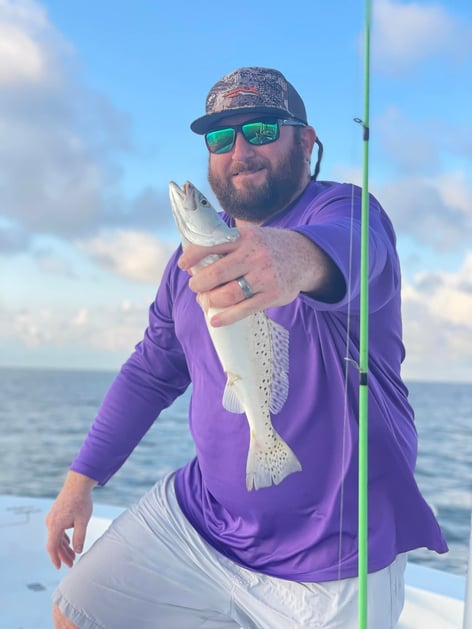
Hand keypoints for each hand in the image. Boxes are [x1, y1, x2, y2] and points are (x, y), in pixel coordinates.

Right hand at [45, 471, 95, 568]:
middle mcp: (50, 522)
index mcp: (55, 525)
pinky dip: (63, 539)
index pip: (52, 547)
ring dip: (64, 547)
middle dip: (62, 555)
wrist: (78, 484)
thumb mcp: (83, 521)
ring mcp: (52, 518)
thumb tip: (78, 551)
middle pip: (54, 544)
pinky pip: (57, 531)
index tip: (59, 567)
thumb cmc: (81, 501)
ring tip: (73, 556)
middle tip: (71, 564)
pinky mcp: (56, 514)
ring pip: (56, 537)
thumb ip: (79, 537)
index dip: (55, 559)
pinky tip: (70, 543)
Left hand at [178, 226, 342, 325]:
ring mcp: (264, 276)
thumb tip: (195, 264)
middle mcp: (254, 255)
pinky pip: (244, 310)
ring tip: (205, 300)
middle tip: (196, 287)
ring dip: (210, 300)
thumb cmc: (267, 248)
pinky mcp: (272, 295)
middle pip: (216, 274)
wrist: (303, 257)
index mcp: (245, 238)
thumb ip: (227, 245)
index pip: (212, 245)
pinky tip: (215, 319)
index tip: (183, 266)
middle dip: (199, 284)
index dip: (193, 257)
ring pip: (228, 294)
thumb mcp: (250, 236)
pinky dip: (226, 317)